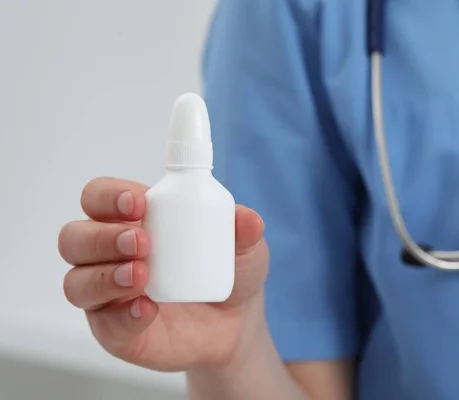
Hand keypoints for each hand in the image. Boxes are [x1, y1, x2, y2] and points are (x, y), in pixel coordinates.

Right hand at [58, 177, 268, 371]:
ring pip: (77, 282)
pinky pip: (104, 324)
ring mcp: (108, 294)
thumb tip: (248, 219)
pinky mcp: (115, 331)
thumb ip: (245, 229)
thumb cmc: (227, 271)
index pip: (99, 198)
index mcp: (133, 220)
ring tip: (142, 274)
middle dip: (102, 236)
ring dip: (105, 276)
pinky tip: (147, 310)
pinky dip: (122, 316)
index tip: (139, 202)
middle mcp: (109, 254)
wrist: (234, 325)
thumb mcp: (244, 247)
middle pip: (75, 237)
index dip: (109, 196)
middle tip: (143, 241)